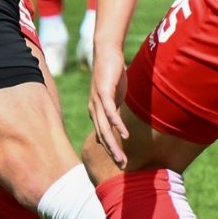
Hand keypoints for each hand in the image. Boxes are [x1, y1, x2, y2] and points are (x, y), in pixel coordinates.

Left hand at [88, 46, 130, 168]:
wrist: (107, 52)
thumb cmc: (112, 74)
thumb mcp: (114, 96)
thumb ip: (115, 110)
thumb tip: (117, 123)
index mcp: (96, 112)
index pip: (102, 135)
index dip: (110, 150)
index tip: (122, 162)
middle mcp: (94, 109)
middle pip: (102, 136)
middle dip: (112, 152)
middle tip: (122, 166)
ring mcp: (97, 101)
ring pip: (104, 127)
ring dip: (113, 144)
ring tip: (121, 157)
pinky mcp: (104, 91)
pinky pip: (110, 111)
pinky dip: (116, 123)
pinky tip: (124, 134)